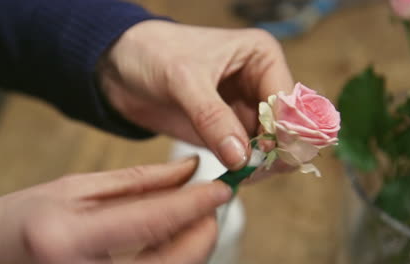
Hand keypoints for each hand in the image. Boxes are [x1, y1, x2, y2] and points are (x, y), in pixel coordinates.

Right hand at [0, 157, 231, 263]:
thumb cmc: (18, 220)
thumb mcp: (73, 187)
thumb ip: (137, 182)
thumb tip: (187, 172)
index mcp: (69, 239)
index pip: (153, 221)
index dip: (195, 204)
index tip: (223, 187)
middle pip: (174, 261)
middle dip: (203, 230)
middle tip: (211, 201)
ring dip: (192, 243)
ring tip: (190, 213)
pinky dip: (174, 256)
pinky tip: (170, 234)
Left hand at [98, 20, 293, 169]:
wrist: (122, 67)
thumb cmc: (153, 54)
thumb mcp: (183, 79)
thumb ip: (213, 117)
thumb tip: (242, 157)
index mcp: (261, 57)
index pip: (288, 100)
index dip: (282, 131)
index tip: (265, 157)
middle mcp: (259, 83)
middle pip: (285, 126)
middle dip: (274, 151)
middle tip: (251, 171)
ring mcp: (244, 109)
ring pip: (269, 145)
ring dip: (260, 163)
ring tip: (240, 175)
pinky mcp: (227, 130)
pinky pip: (246, 155)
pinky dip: (243, 168)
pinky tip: (233, 176)